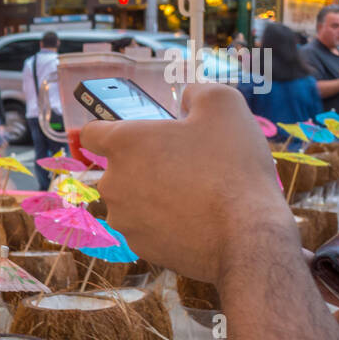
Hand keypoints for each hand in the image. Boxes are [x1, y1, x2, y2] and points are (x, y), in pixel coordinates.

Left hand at [80, 80, 293, 282]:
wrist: (246, 236)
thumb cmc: (232, 167)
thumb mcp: (225, 106)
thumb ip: (198, 93)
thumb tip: (187, 97)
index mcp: (124, 143)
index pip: (92, 133)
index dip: (110, 130)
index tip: (131, 135)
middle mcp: (113, 183)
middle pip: (120, 168)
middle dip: (146, 164)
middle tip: (186, 164)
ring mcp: (123, 218)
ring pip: (133, 200)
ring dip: (155, 195)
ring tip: (196, 194)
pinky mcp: (139, 247)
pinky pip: (147, 227)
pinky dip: (165, 223)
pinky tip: (196, 220)